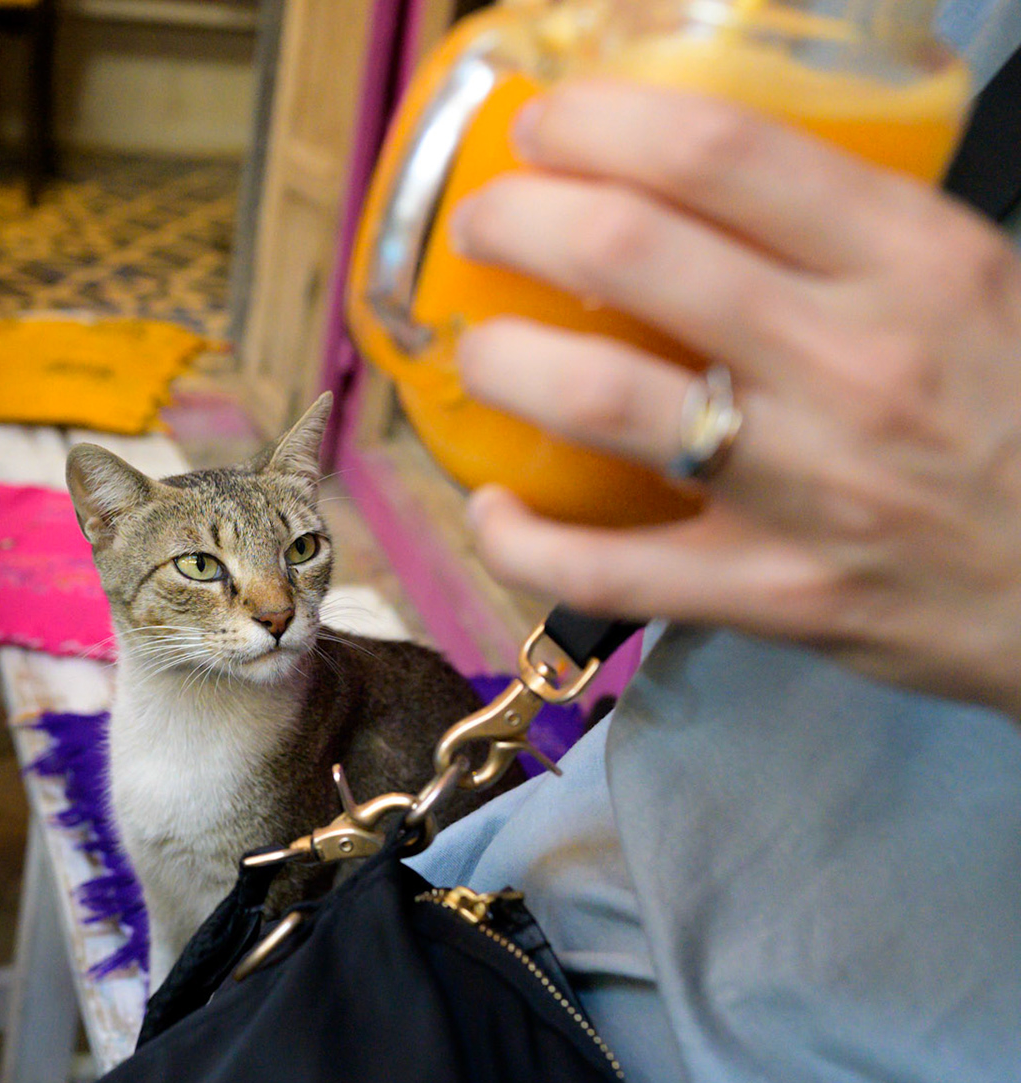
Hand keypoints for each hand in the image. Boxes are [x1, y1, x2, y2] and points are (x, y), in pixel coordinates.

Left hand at [449, 80, 1020, 718]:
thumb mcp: (975, 280)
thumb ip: (850, 229)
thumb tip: (695, 176)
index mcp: (913, 260)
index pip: (717, 149)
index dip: (595, 122)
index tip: (544, 125)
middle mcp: (853, 362)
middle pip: (626, 252)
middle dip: (515, 221)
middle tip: (482, 224)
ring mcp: (807, 486)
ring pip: (592, 400)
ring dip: (498, 362)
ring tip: (479, 351)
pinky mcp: (773, 592)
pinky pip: (601, 572)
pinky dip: (519, 539)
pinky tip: (495, 501)